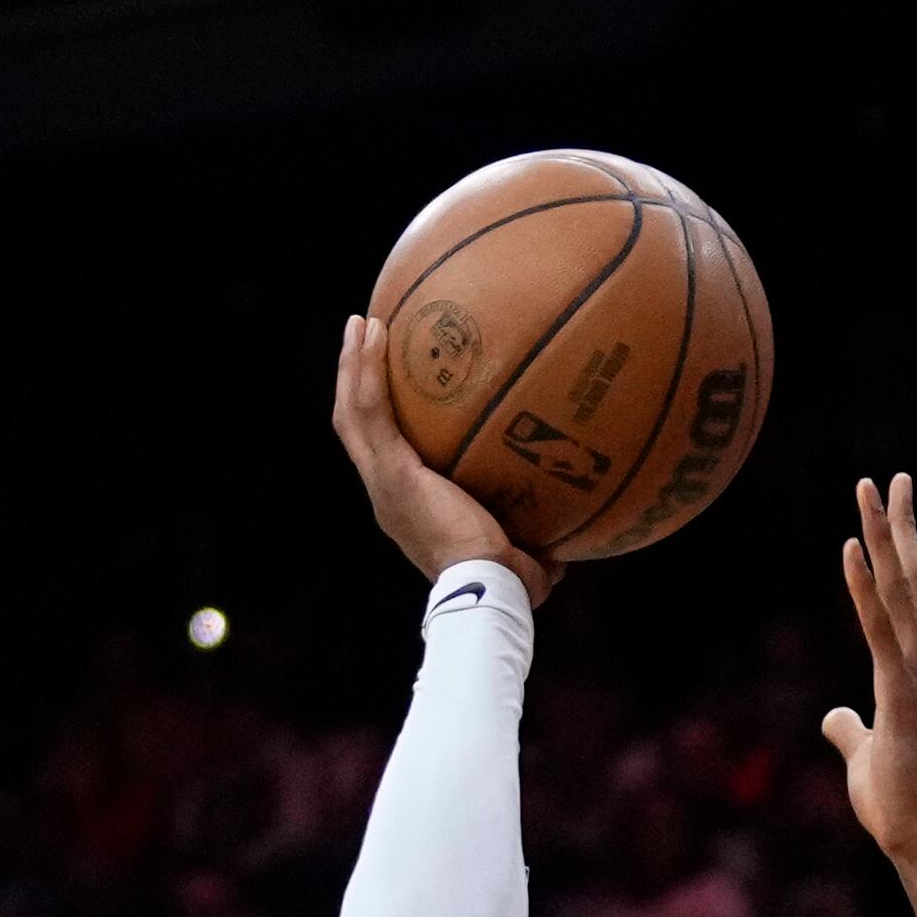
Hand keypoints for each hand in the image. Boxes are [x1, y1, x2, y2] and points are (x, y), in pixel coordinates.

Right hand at [329, 314, 557, 604]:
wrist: (490, 592)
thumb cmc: (511, 587)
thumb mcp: (524, 561)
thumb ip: (535, 546)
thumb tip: (563, 545)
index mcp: (409, 508)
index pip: (386, 455)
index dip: (382, 423)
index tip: (392, 389)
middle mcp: (386, 493)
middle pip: (357, 427)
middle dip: (357, 382)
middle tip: (365, 340)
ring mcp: (383, 481)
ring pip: (353, 413)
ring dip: (353, 366)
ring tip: (361, 324)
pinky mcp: (392, 472)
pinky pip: (370, 411)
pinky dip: (365, 372)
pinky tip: (371, 335)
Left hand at [819, 474, 916, 857]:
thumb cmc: (895, 800)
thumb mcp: (866, 751)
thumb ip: (851, 727)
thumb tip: (836, 716)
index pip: (911, 597)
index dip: (902, 549)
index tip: (891, 506)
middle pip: (913, 579)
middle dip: (900, 525)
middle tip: (891, 476)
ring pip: (901, 591)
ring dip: (884, 537)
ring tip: (870, 490)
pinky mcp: (899, 691)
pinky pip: (878, 627)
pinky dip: (864, 586)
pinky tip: (851, 549)